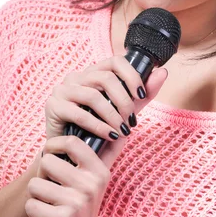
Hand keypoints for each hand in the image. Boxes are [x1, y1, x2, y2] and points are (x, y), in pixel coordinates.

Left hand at [24, 134, 111, 216]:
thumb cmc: (82, 202)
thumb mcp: (96, 178)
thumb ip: (100, 154)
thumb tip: (118, 129)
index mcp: (99, 171)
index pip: (73, 143)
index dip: (54, 144)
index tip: (51, 153)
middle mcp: (91, 185)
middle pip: (48, 162)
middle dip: (43, 174)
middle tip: (53, 186)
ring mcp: (76, 202)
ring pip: (35, 184)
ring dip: (37, 194)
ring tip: (50, 201)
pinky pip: (31, 204)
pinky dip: (33, 210)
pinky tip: (47, 215)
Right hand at [44, 55, 161, 141]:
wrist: (73, 155)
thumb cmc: (100, 130)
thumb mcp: (125, 111)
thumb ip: (142, 94)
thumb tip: (162, 72)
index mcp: (93, 73)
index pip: (115, 61)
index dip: (131, 75)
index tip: (141, 94)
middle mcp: (76, 77)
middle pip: (106, 78)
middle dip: (124, 101)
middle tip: (132, 121)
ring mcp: (62, 90)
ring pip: (94, 96)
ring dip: (113, 116)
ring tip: (123, 131)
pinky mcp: (52, 107)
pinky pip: (80, 114)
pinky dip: (100, 126)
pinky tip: (110, 136)